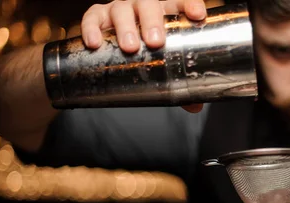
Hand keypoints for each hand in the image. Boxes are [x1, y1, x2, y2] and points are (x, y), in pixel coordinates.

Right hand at [80, 0, 206, 112]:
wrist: (118, 48)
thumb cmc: (148, 52)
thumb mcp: (165, 65)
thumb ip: (181, 84)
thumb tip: (195, 105)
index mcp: (165, 13)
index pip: (179, 3)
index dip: (189, 6)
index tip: (197, 15)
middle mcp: (142, 7)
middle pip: (148, 5)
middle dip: (152, 22)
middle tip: (155, 42)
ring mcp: (120, 9)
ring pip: (122, 10)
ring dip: (126, 27)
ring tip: (129, 47)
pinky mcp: (99, 16)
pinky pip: (93, 17)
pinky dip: (92, 28)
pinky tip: (94, 43)